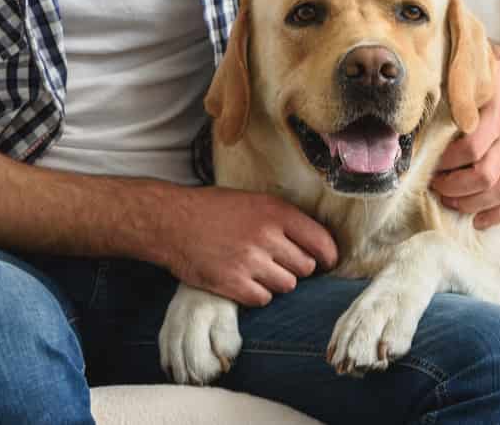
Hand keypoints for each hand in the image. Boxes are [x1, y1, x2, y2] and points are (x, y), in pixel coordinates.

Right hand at [162, 186, 338, 306]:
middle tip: (281, 264)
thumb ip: (284, 219)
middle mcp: (267, 236)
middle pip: (306, 267)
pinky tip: (245, 282)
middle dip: (297, 268)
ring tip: (258, 271)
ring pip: (287, 286)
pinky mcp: (232, 283)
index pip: (321, 241)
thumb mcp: (254, 200)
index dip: (328, 255)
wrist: (171, 221)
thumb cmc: (213, 209)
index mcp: (276, 212)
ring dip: (277, 282)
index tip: (327, 262)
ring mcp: (249, 261)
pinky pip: (263, 299)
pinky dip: (257, 294)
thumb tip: (315, 241)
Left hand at [430, 44, 499, 228]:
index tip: (430, 164)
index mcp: (496, 113)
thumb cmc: (485, 83)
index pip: (472, 147)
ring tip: (451, 202)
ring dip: (473, 203)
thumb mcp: (469, 78)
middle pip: (486, 175)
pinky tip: (479, 220)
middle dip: (455, 187)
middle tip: (435, 186)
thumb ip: (450, 91)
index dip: (448, 163)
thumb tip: (417, 103)